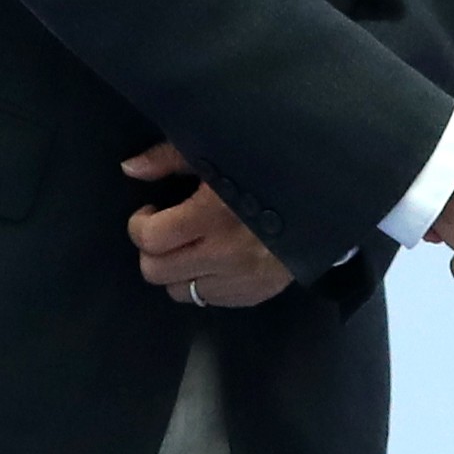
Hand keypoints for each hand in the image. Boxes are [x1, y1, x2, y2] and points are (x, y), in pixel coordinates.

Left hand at [123, 143, 292, 307]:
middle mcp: (224, 254)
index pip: (150, 238)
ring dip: (176, 271)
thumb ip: (169, 158)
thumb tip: (130, 169)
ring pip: (179, 292)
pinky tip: (215, 261)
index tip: (151, 213)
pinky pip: (209, 300)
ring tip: (190, 249)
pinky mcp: (255, 294)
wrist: (323, 203)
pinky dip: (204, 283)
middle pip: (156, 272)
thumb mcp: (217, 154)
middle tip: (166, 233)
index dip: (140, 225)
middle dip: (153, 251)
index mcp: (211, 215)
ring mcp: (241, 279)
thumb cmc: (265, 172)